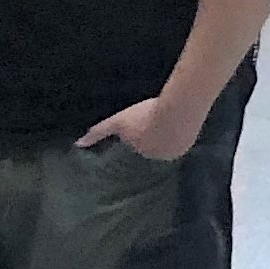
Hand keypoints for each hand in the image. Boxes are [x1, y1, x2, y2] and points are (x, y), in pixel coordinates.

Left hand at [77, 95, 199, 161]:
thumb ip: (99, 132)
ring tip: (169, 120)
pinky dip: (182, 131)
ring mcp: (178, 150)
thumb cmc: (145, 117)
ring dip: (169, 134)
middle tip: (156, 121)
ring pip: (171, 142)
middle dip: (155, 136)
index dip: (141, 134)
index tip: (142, 126)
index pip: (140, 146)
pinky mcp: (191, 142)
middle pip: (156, 146)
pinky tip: (181, 121)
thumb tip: (78, 144)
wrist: (176, 112)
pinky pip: (184, 137)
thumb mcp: (118, 122)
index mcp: (144, 152)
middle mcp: (161, 156)